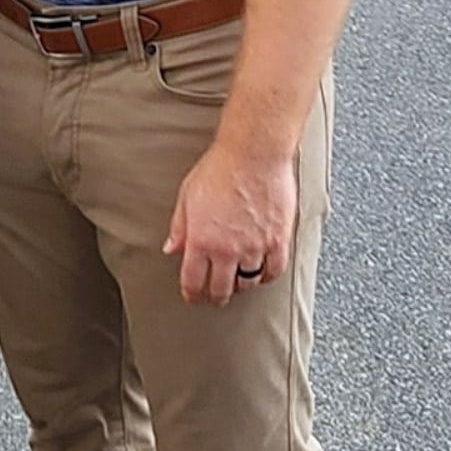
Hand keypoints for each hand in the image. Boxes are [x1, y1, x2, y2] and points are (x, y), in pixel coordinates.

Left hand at [163, 139, 296, 305]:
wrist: (253, 154)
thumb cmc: (220, 168)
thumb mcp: (187, 196)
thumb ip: (180, 227)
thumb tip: (172, 248)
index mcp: (201, 239)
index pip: (194, 281)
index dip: (192, 294)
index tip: (193, 296)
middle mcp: (228, 249)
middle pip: (222, 289)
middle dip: (215, 296)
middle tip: (214, 296)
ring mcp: (255, 247)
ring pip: (248, 283)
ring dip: (240, 285)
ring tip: (236, 281)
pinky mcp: (278, 241)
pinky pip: (273, 272)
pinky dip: (265, 276)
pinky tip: (260, 272)